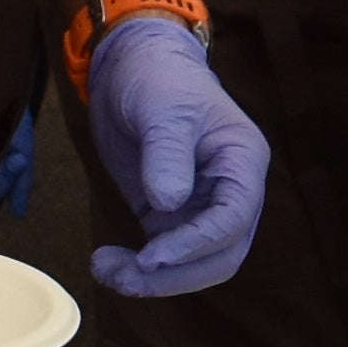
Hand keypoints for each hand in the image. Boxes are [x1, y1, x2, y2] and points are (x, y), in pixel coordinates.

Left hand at [82, 14, 267, 297]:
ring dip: (154, 279)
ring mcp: (202, 207)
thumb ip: (167, 154)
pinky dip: (137, 268)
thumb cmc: (158, 78)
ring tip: (105, 270)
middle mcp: (231, 191)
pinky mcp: (171, 215)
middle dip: (176, 275)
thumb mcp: (161, 109)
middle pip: (221, 255)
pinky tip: (106, 262)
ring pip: (194, 265)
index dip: (195, 245)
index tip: (150, 257)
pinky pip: (165, 256)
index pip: (233, 220)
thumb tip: (169, 204)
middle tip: (126, 277)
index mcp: (242, 162)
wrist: (133, 68)